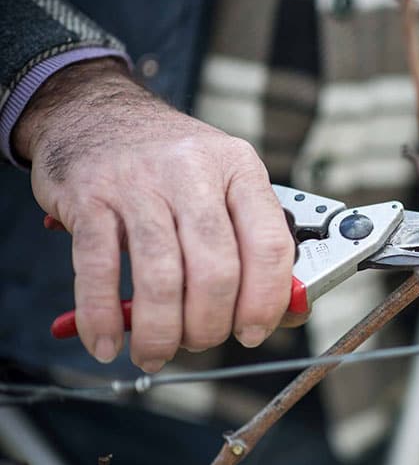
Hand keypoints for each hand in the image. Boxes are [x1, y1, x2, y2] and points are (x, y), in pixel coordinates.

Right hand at [13, 58, 296, 371]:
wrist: (92, 111)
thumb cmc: (170, 162)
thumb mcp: (224, 182)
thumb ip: (252, 241)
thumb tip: (284, 312)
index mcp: (240, 169)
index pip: (270, 245)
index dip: (266, 300)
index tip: (254, 332)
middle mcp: (194, 171)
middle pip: (216, 269)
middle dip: (210, 324)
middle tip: (201, 342)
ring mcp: (139, 182)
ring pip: (161, 275)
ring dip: (162, 331)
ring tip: (157, 352)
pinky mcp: (89, 195)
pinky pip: (98, 267)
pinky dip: (103, 316)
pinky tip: (107, 342)